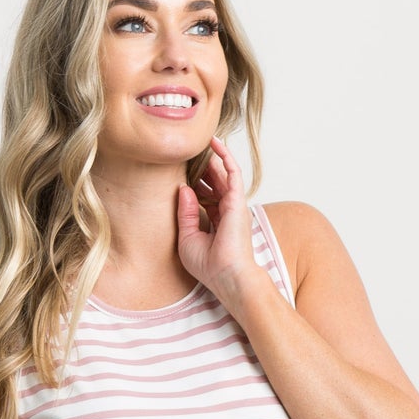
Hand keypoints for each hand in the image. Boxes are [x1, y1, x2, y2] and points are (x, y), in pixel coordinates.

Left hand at [175, 134, 259, 314]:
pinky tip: (214, 142)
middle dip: (201, 167)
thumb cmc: (209, 266)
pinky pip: (232, 171)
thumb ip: (185, 213)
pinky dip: (225, 156)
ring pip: (222, 173)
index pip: (206, 195)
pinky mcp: (238, 200)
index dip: (194, 183)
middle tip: (186, 153)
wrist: (227, 276)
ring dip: (211, 158)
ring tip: (198, 141)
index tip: (180, 172)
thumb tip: (182, 188)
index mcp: (216, 221)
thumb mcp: (188, 238)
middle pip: (213, 182)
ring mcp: (233, 204)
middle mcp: (227, 211)